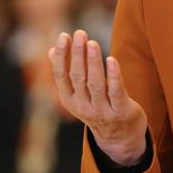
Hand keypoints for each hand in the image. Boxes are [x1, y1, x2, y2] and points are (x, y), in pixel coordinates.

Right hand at [48, 30, 146, 165]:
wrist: (119, 139)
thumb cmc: (98, 108)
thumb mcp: (78, 95)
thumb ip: (67, 74)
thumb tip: (51, 50)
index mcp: (70, 100)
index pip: (62, 76)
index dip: (62, 56)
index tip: (63, 36)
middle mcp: (83, 107)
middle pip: (78, 77)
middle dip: (77, 54)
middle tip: (79, 33)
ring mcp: (103, 111)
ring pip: (95, 84)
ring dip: (93, 62)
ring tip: (92, 42)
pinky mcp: (121, 112)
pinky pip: (116, 92)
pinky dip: (113, 76)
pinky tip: (111, 60)